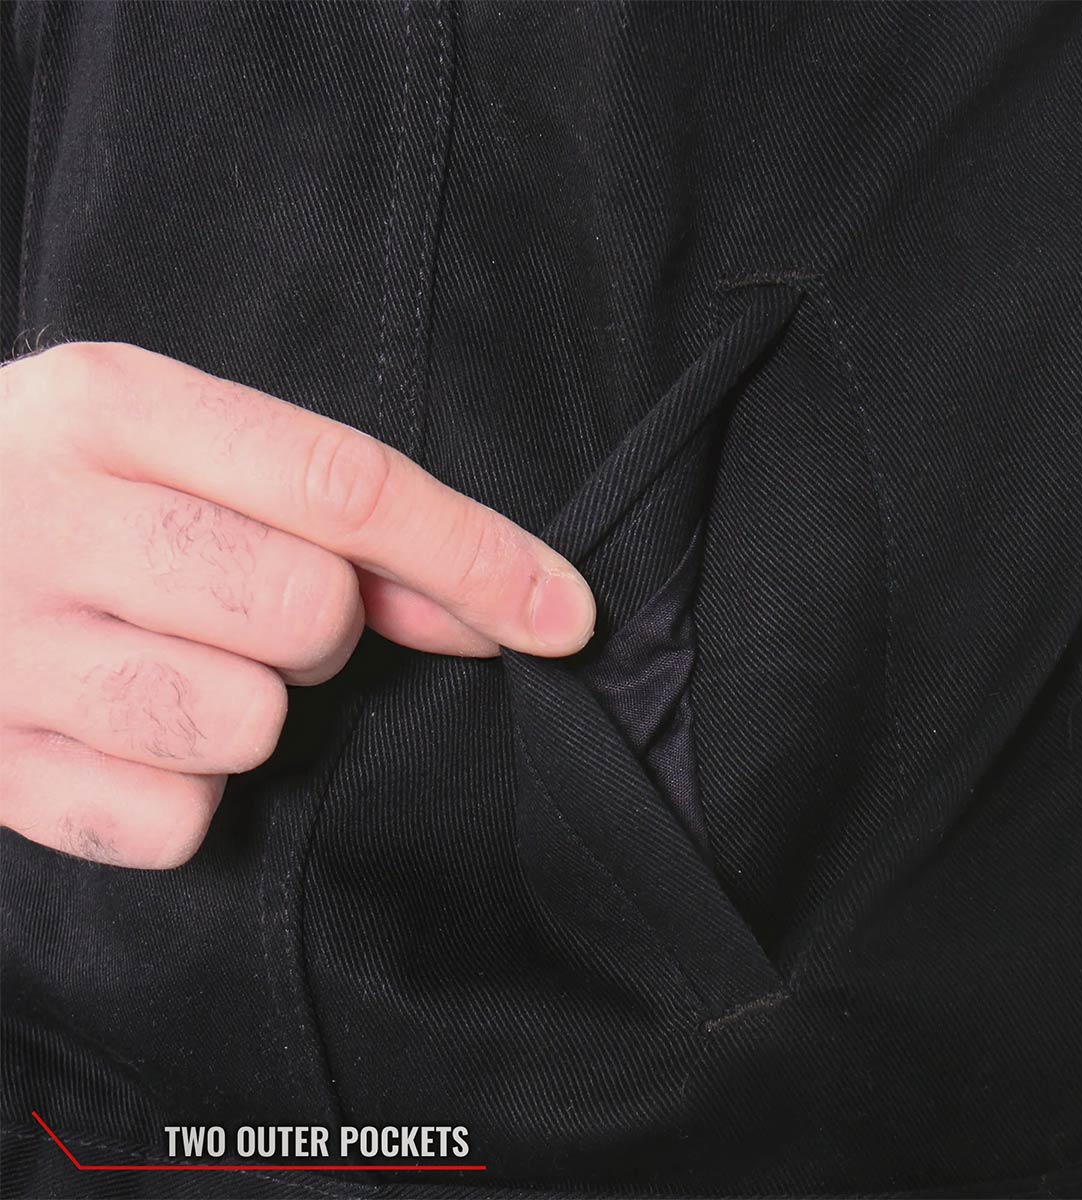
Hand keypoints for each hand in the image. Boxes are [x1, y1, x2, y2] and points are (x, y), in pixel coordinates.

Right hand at [0, 342, 594, 867]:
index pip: (348, 485)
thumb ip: (326, 515)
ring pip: (246, 723)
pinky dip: (177, 795)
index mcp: (113, 406)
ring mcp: (2, 651)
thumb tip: (482, 603)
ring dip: (246, 711)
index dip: (479, 556)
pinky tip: (116, 736)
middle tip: (248, 607)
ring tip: (169, 666)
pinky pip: (173, 821)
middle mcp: (48, 515)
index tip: (565, 616)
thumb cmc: (53, 496)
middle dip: (321, 629)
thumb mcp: (169, 452)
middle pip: (308, 610)